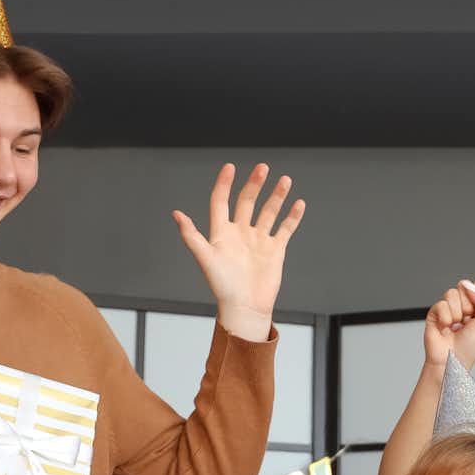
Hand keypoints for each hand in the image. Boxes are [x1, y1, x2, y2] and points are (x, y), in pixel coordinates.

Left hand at [173, 163, 303, 341]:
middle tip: (263, 167)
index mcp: (222, 233)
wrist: (245, 308)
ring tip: (284, 179)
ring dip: (277, 195)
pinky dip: (292, 216)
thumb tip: (176, 214)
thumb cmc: (222, 286)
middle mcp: (240, 233)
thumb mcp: (205, 258)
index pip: (221, 201)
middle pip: (247, 201)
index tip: (229, 167)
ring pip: (268, 211)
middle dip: (255, 184)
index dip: (224, 184)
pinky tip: (298, 203)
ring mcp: (258, 240)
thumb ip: (191, 235)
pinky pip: (285, 228)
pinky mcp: (274, 250)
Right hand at [423, 279, 474, 369]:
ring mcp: (448, 308)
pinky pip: (441, 304)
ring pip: (451, 293)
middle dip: (467, 306)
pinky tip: (445, 328)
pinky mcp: (434, 313)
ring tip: (455, 326)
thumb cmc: (469, 347)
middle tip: (466, 322)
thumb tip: (471, 284)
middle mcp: (462, 305)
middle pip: (464, 286)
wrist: (451, 361)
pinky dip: (445, 318)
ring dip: (456, 313)